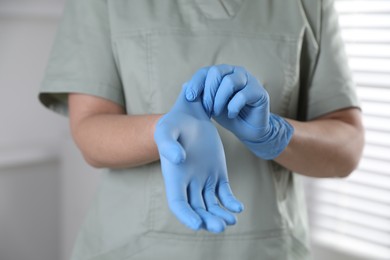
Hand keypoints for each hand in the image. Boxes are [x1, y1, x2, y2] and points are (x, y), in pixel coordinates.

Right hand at [154, 86, 243, 232]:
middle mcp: (188, 183)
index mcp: (174, 177)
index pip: (178, 204)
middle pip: (197, 209)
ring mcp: (204, 180)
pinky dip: (231, 202)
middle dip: (207, 220)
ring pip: (212, 205)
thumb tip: (179, 160)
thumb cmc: (174, 123)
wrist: (191, 115)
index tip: (198, 224)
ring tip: (232, 220)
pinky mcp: (218, 174)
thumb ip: (168, 144)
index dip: (186, 216)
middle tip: (221, 226)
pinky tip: (238, 207)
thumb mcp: (166, 129)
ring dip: (220, 215)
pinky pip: (224, 193)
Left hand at [185, 64, 293, 159]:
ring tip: (217, 112)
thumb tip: (184, 86)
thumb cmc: (227, 115)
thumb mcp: (209, 106)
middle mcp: (236, 72)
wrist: (248, 130)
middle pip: (217, 72)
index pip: (206, 71)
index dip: (196, 83)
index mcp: (223, 73)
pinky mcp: (259, 92)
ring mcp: (249, 80)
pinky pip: (242, 95)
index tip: (190, 97)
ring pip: (229, 82)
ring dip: (219, 100)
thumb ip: (199, 96)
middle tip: (206, 109)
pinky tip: (232, 115)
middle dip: (208, 92)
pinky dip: (233, 107)